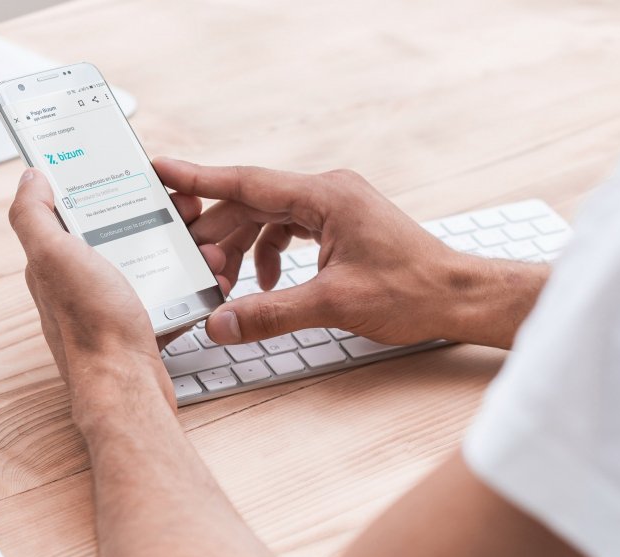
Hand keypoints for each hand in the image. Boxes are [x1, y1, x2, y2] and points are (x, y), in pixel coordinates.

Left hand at [7, 169, 225, 412]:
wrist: (126, 388)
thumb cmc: (92, 326)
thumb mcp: (53, 256)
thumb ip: (32, 214)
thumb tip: (30, 176)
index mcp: (54, 262)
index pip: (78, 210)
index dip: (109, 188)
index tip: (143, 177)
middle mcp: (78, 284)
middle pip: (120, 234)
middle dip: (156, 218)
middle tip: (187, 213)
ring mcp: (108, 308)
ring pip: (148, 264)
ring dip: (179, 251)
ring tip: (206, 250)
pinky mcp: (137, 329)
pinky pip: (166, 297)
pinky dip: (187, 286)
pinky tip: (204, 279)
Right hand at [155, 159, 548, 349]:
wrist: (459, 297)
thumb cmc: (413, 291)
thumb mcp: (332, 305)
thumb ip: (269, 313)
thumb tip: (221, 323)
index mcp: (325, 195)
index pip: (246, 181)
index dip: (198, 178)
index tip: (160, 170)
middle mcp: (328, 191)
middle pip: (252, 202)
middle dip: (217, 233)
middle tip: (189, 262)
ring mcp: (336, 207)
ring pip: (268, 218)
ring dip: (242, 248)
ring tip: (227, 282)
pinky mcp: (342, 225)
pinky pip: (290, 230)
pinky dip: (269, 254)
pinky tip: (267, 286)